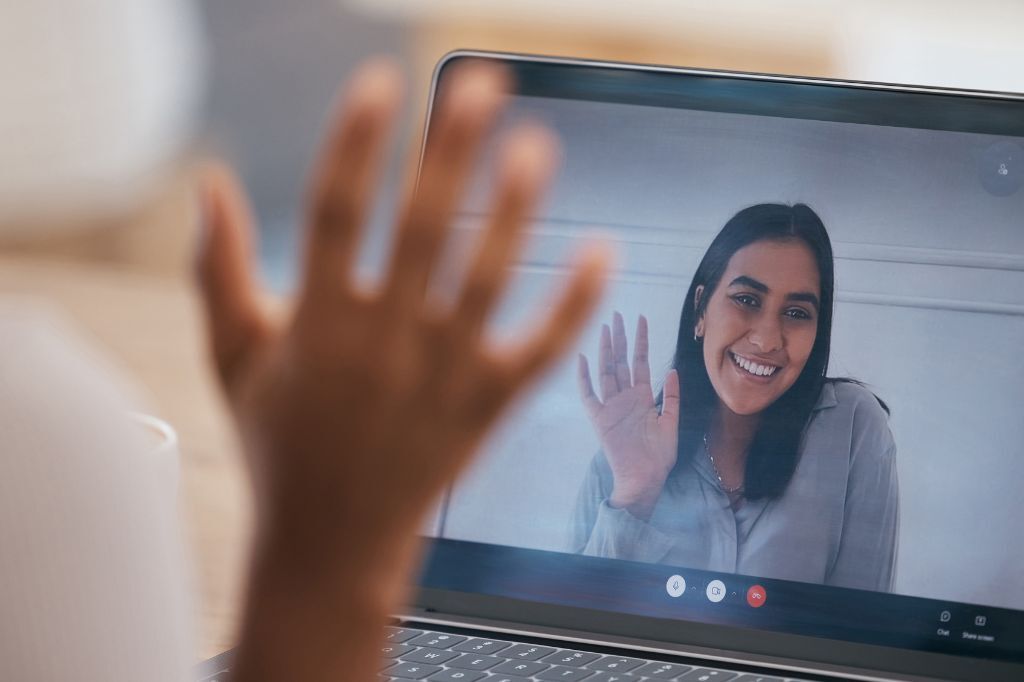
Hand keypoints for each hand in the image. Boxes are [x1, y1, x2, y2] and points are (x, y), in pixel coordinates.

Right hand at [197, 59, 608, 680]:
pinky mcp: (486, 410)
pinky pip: (542, 351)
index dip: (357, 143)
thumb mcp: (233, 361)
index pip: (335, 213)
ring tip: (536, 146)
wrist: (328, 548)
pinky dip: (576, 304)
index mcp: (318, 327)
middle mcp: (384, 347)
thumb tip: (208, 182)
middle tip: (481, 84)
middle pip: (423, 231)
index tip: (381, 82)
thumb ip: (218, 270)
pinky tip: (603, 250)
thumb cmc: (279, 446)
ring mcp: (442, 379)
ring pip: (488, 281)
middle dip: (451, 152)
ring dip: (515, 211)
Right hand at [577, 311, 679, 519]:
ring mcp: (610, 407)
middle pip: (620, 361)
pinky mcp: (599, 419)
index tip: (641, 319)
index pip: (640, 361)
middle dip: (619, 337)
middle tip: (617, 314)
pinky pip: (589, 395)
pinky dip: (585, 377)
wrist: (644, 480)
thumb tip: (671, 370)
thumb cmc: (658, 458)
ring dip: (606, 350)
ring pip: (606, 371)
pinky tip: (584, 358)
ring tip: (605, 328)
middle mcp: (624, 398)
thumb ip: (671, 397)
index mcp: (641, 397)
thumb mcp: (671, 424)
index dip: (640, 340)